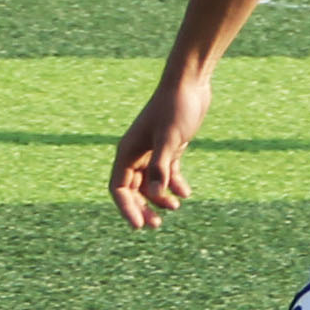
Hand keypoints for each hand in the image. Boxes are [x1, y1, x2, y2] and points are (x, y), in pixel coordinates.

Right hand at [111, 71, 213, 229]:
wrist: (190, 83)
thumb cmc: (176, 108)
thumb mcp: (170, 138)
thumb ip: (162, 166)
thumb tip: (156, 196)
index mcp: (128, 151)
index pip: (119, 188)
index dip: (126, 208)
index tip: (139, 225)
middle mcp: (136, 153)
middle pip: (133, 190)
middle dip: (142, 208)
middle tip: (155, 225)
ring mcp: (152, 151)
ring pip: (150, 184)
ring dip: (159, 198)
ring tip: (175, 207)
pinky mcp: (169, 148)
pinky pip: (167, 174)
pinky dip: (174, 185)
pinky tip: (186, 193)